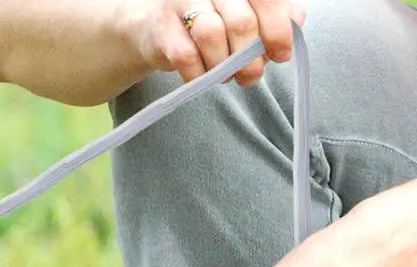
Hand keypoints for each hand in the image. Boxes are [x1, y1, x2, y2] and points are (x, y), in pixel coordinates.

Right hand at [130, 0, 305, 87]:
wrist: (155, 27)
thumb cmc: (208, 20)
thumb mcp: (244, 13)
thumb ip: (274, 14)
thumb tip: (295, 23)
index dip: (278, 29)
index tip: (281, 54)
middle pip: (241, 21)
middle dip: (250, 58)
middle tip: (251, 76)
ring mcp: (182, 2)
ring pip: (212, 35)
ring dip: (223, 66)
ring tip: (225, 77)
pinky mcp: (162, 28)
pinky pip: (186, 57)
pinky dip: (199, 74)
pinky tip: (202, 76)